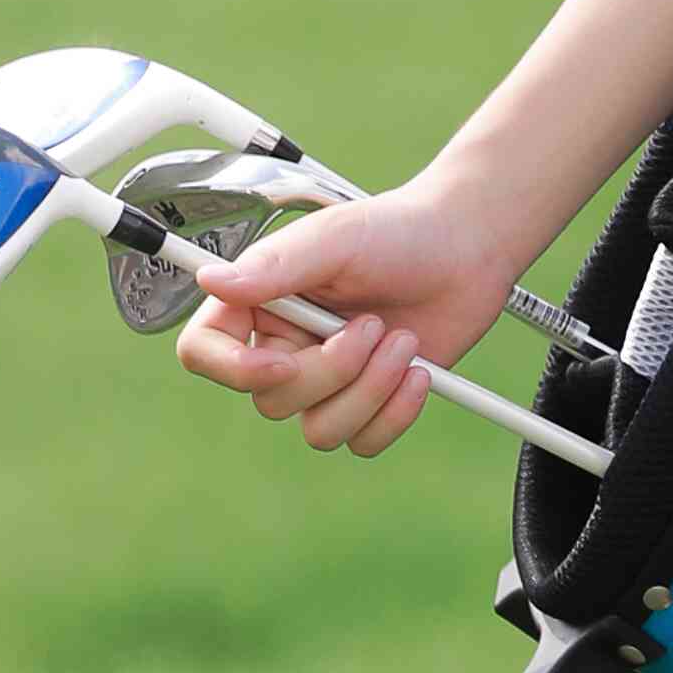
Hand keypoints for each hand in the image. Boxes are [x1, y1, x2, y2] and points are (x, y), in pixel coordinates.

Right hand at [175, 178, 527, 461]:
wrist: (468, 248)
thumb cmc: (399, 231)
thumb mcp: (337, 238)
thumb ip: (276, 266)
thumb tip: (212, 281)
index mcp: (260, 304)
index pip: (204, 352)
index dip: (232, 370)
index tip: (281, 363)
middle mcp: (285, 346)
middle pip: (273, 400)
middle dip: (333, 371)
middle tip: (374, 324)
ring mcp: (328, 379)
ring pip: (319, 430)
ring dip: (370, 391)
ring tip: (405, 341)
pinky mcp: (370, 401)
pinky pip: (362, 442)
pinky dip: (395, 414)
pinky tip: (420, 373)